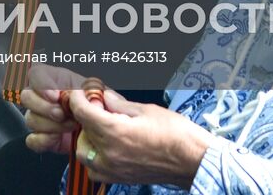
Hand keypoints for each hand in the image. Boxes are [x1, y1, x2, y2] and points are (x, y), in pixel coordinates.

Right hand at [22, 65, 88, 155]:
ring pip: (30, 119)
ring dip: (50, 125)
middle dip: (44, 107)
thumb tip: (76, 93)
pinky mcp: (42, 137)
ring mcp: (41, 118)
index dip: (41, 84)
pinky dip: (43, 140)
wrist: (101, 131)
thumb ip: (87, 89)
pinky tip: (57, 138)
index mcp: (56, 80)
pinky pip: (32, 140)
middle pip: (26, 96)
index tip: (55, 96)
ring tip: (70, 126)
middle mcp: (44, 97)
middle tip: (62, 114)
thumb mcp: (97, 93)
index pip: (35, 73)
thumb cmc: (97, 108)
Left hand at [66, 87, 210, 187]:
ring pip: (84, 153)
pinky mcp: (121, 179)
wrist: (193, 160)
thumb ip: (119, 104)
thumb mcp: (146, 109)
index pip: (83, 112)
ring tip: (102, 128)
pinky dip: (95, 158)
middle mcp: (110, 153)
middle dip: (86, 117)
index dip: (79, 99)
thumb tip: (104, 97)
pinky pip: (95, 170)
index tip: (82, 93)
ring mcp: (114, 169)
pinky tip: (107, 147)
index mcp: (114, 132)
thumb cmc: (176, 134)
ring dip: (87, 138)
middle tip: (98, 108)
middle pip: (82, 131)